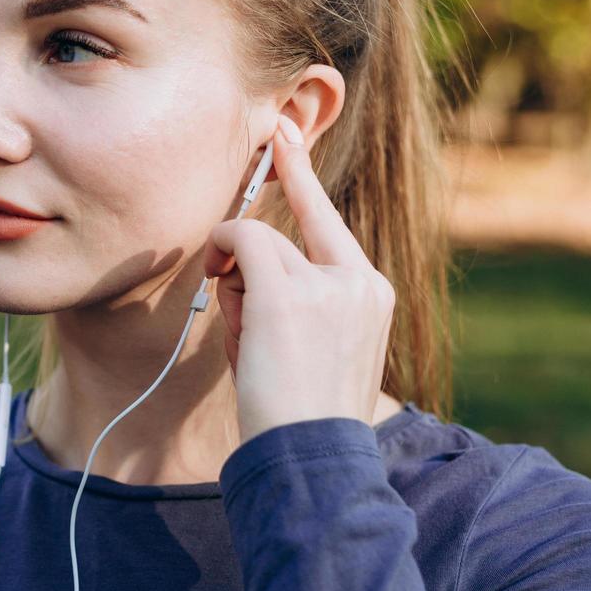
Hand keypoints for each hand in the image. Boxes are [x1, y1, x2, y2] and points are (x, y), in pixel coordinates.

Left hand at [202, 114, 395, 444]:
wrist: (313, 456)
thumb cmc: (299, 410)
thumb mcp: (306, 345)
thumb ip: (287, 297)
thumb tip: (235, 258)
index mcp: (371, 292)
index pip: (328, 220)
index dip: (299, 174)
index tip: (282, 134)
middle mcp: (359, 279)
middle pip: (283, 234)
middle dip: (247, 264)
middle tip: (240, 306)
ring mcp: (327, 282)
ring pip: (255, 241)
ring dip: (232, 280)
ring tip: (246, 337)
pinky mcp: (287, 289)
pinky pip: (238, 238)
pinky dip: (219, 251)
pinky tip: (220, 285)